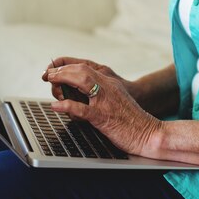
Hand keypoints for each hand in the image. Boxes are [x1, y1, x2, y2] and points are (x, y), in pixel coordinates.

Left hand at [45, 62, 162, 157]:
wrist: (150, 133)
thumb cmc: (133, 121)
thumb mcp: (117, 100)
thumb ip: (102, 94)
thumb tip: (81, 97)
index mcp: (110, 83)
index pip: (85, 67)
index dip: (67, 66)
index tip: (54, 70)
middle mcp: (108, 87)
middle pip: (82, 70)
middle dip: (62, 69)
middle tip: (48, 74)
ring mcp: (106, 101)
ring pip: (82, 81)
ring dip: (63, 78)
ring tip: (51, 80)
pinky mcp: (104, 117)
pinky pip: (83, 109)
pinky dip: (67, 106)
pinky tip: (56, 106)